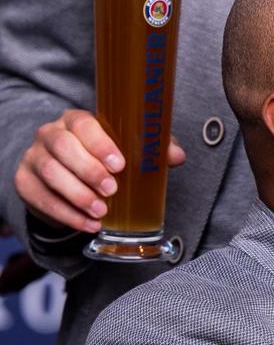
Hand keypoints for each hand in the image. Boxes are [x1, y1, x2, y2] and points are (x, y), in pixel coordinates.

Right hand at [15, 109, 184, 232]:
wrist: (68, 177)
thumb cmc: (102, 157)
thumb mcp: (128, 149)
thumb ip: (152, 148)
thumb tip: (177, 156)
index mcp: (76, 120)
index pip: (84, 124)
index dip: (100, 143)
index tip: (119, 164)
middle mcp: (50, 134)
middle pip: (63, 148)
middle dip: (89, 171)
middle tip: (112, 190)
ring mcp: (33, 157)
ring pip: (50, 173)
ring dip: (78, 195)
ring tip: (102, 211)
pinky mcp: (24, 183)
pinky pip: (41, 199)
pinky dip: (66, 214)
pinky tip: (88, 224)